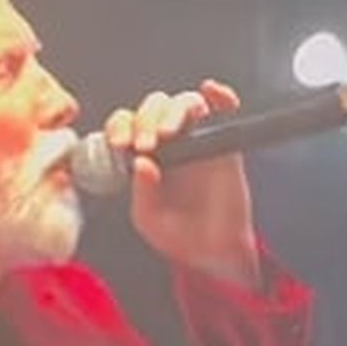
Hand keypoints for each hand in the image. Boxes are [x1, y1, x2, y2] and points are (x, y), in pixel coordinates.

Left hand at [103, 82, 258, 285]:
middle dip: (146, 118)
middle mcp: (169, 141)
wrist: (213, 253)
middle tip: (147, 143)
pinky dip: (221, 96)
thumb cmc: (178, 235)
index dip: (121, 126)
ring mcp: (197, 139)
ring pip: (184, 102)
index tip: (121, 144)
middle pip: (154, 106)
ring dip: (173, 111)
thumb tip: (141, 163)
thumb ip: (142, 192)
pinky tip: (213, 92)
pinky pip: (225, 110)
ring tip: (168, 134)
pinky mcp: (224, 144)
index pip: (127, 123)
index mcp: (143, 154)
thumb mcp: (148, 219)